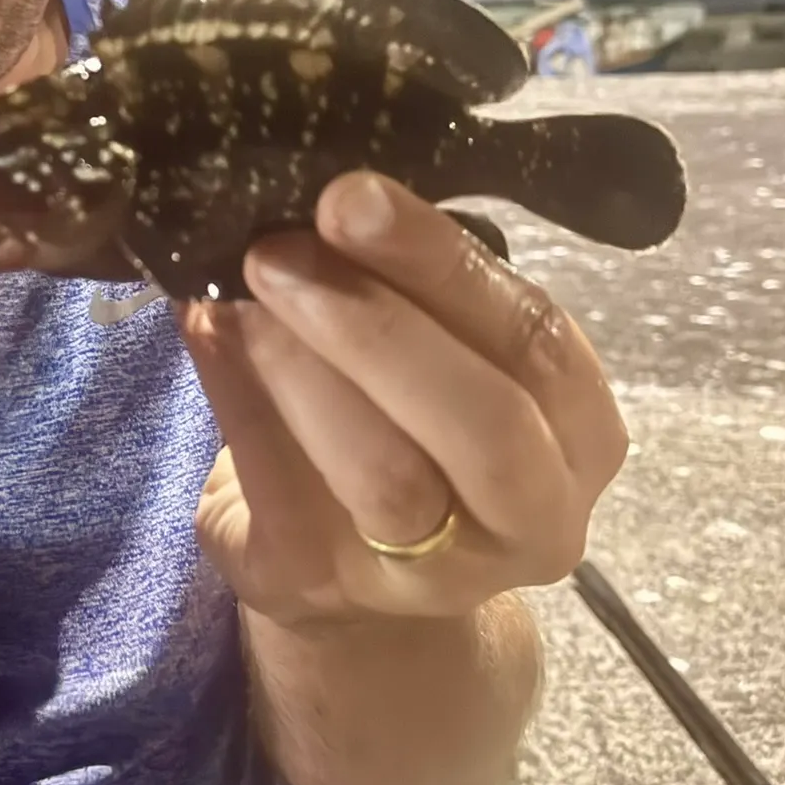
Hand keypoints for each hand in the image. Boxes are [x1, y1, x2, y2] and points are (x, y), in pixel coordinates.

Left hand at [182, 172, 627, 626]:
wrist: (347, 573)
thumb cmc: (402, 432)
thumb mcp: (435, 357)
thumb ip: (405, 293)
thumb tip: (323, 198)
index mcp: (579, 437)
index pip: (535, 339)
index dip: (440, 263)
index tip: (351, 196)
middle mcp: (533, 521)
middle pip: (484, 424)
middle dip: (375, 324)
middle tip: (280, 248)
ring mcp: (431, 576)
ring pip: (388, 475)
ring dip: (302, 367)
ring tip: (239, 292)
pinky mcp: (321, 588)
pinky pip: (279, 492)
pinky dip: (236, 399)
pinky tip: (205, 330)